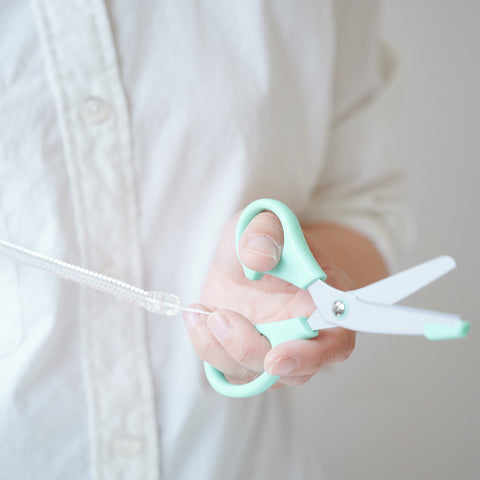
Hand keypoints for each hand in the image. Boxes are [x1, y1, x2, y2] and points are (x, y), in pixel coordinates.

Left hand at [183, 210, 355, 389]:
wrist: (242, 251)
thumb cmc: (263, 235)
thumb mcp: (262, 220)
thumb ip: (265, 231)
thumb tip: (260, 259)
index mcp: (327, 300)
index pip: (336, 342)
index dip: (312, 357)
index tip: (277, 357)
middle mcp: (307, 333)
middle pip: (292, 371)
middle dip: (251, 350)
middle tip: (222, 317)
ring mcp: (277, 347)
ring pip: (257, 375)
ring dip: (223, 349)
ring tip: (205, 311)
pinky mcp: (248, 353)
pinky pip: (229, 369)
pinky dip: (209, 348)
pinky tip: (197, 316)